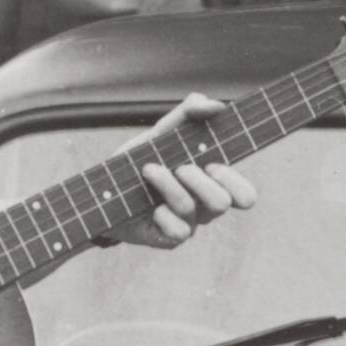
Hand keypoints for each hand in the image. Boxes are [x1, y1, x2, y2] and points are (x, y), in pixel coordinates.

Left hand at [124, 93, 254, 248]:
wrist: (101, 191)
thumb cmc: (137, 163)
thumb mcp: (160, 134)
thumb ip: (188, 115)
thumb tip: (215, 105)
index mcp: (210, 184)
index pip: (244, 195)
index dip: (234, 181)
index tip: (211, 164)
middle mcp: (203, 207)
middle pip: (224, 202)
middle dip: (200, 181)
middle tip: (180, 168)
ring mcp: (187, 225)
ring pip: (193, 209)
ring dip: (169, 186)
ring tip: (149, 170)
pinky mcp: (168, 239)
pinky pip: (177, 231)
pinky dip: (162, 213)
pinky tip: (149, 207)